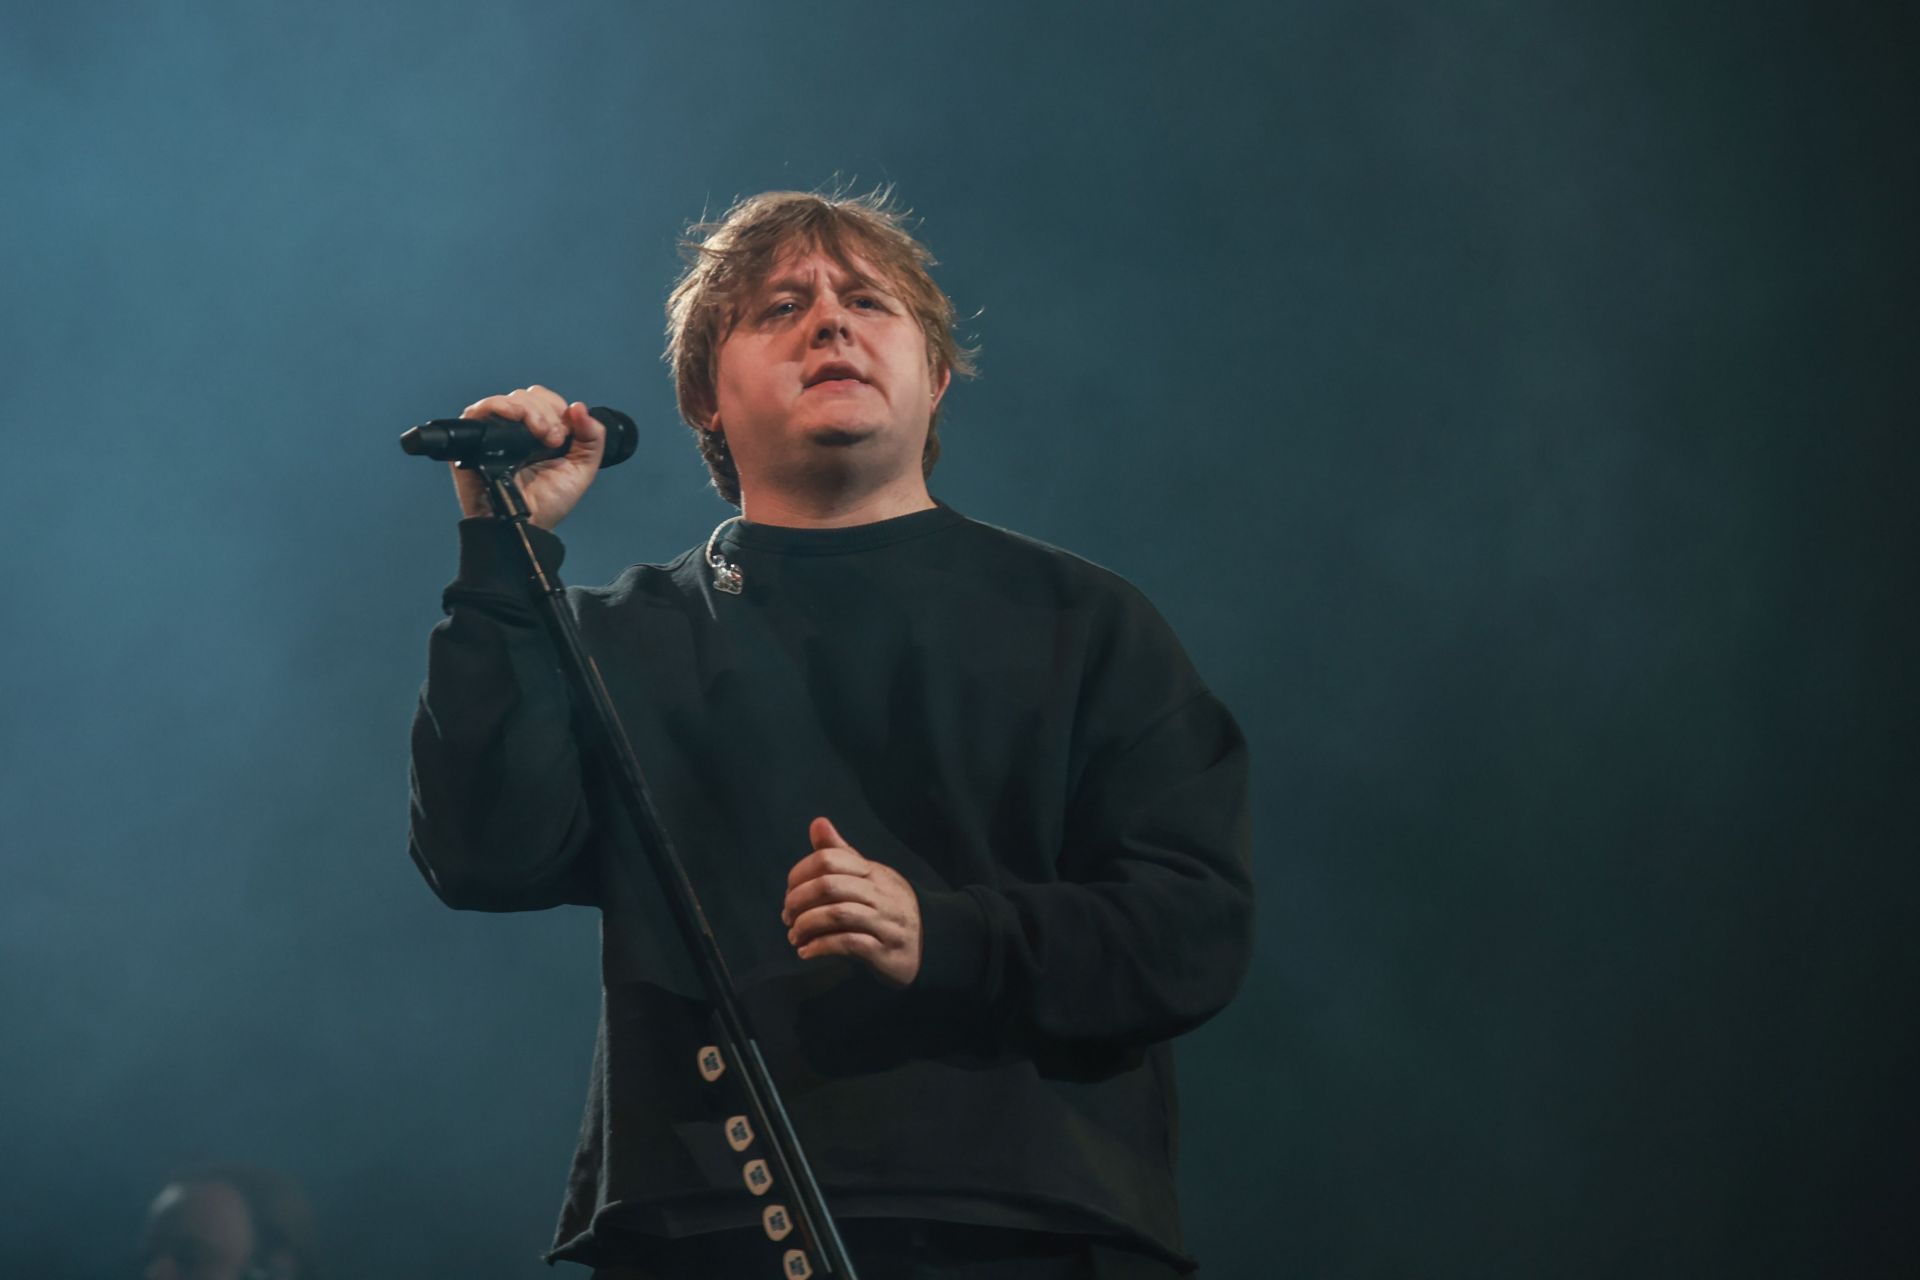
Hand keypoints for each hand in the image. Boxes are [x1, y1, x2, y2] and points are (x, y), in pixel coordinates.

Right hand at [449, 385, 607, 529]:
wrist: (526, 523)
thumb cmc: (548, 503)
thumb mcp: (582, 469)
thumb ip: (592, 438)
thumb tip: (580, 407)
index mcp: (540, 433)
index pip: (545, 400)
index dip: (557, 409)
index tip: (563, 436)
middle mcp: (516, 429)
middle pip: (528, 395)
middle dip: (546, 413)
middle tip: (552, 441)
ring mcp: (494, 432)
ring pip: (510, 399)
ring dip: (530, 411)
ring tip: (540, 438)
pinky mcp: (473, 438)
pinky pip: (480, 409)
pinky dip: (500, 406)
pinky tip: (516, 420)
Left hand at [781, 817, 922, 985]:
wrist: (933, 942)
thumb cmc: (889, 907)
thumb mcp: (869, 876)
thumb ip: (841, 853)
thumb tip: (817, 822)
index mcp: (873, 872)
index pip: (829, 859)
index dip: (800, 874)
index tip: (790, 892)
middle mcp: (881, 894)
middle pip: (829, 886)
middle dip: (799, 901)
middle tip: (788, 917)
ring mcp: (886, 923)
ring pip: (837, 915)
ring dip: (807, 926)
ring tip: (794, 936)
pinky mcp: (886, 952)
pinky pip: (849, 944)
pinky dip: (821, 947)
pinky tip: (807, 952)